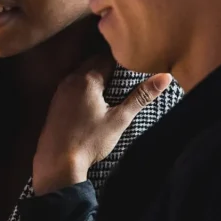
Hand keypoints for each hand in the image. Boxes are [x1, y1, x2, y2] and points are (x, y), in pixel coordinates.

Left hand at [32, 56, 171, 194]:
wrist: (57, 162)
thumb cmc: (90, 140)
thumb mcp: (120, 119)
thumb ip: (141, 96)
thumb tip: (165, 77)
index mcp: (87, 80)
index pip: (107, 58)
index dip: (122, 60)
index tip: (134, 64)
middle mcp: (71, 80)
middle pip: (92, 63)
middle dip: (108, 66)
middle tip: (125, 75)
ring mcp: (60, 91)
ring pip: (81, 74)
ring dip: (95, 77)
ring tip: (112, 87)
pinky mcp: (55, 103)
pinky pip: (72, 86)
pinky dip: (84, 87)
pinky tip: (92, 101)